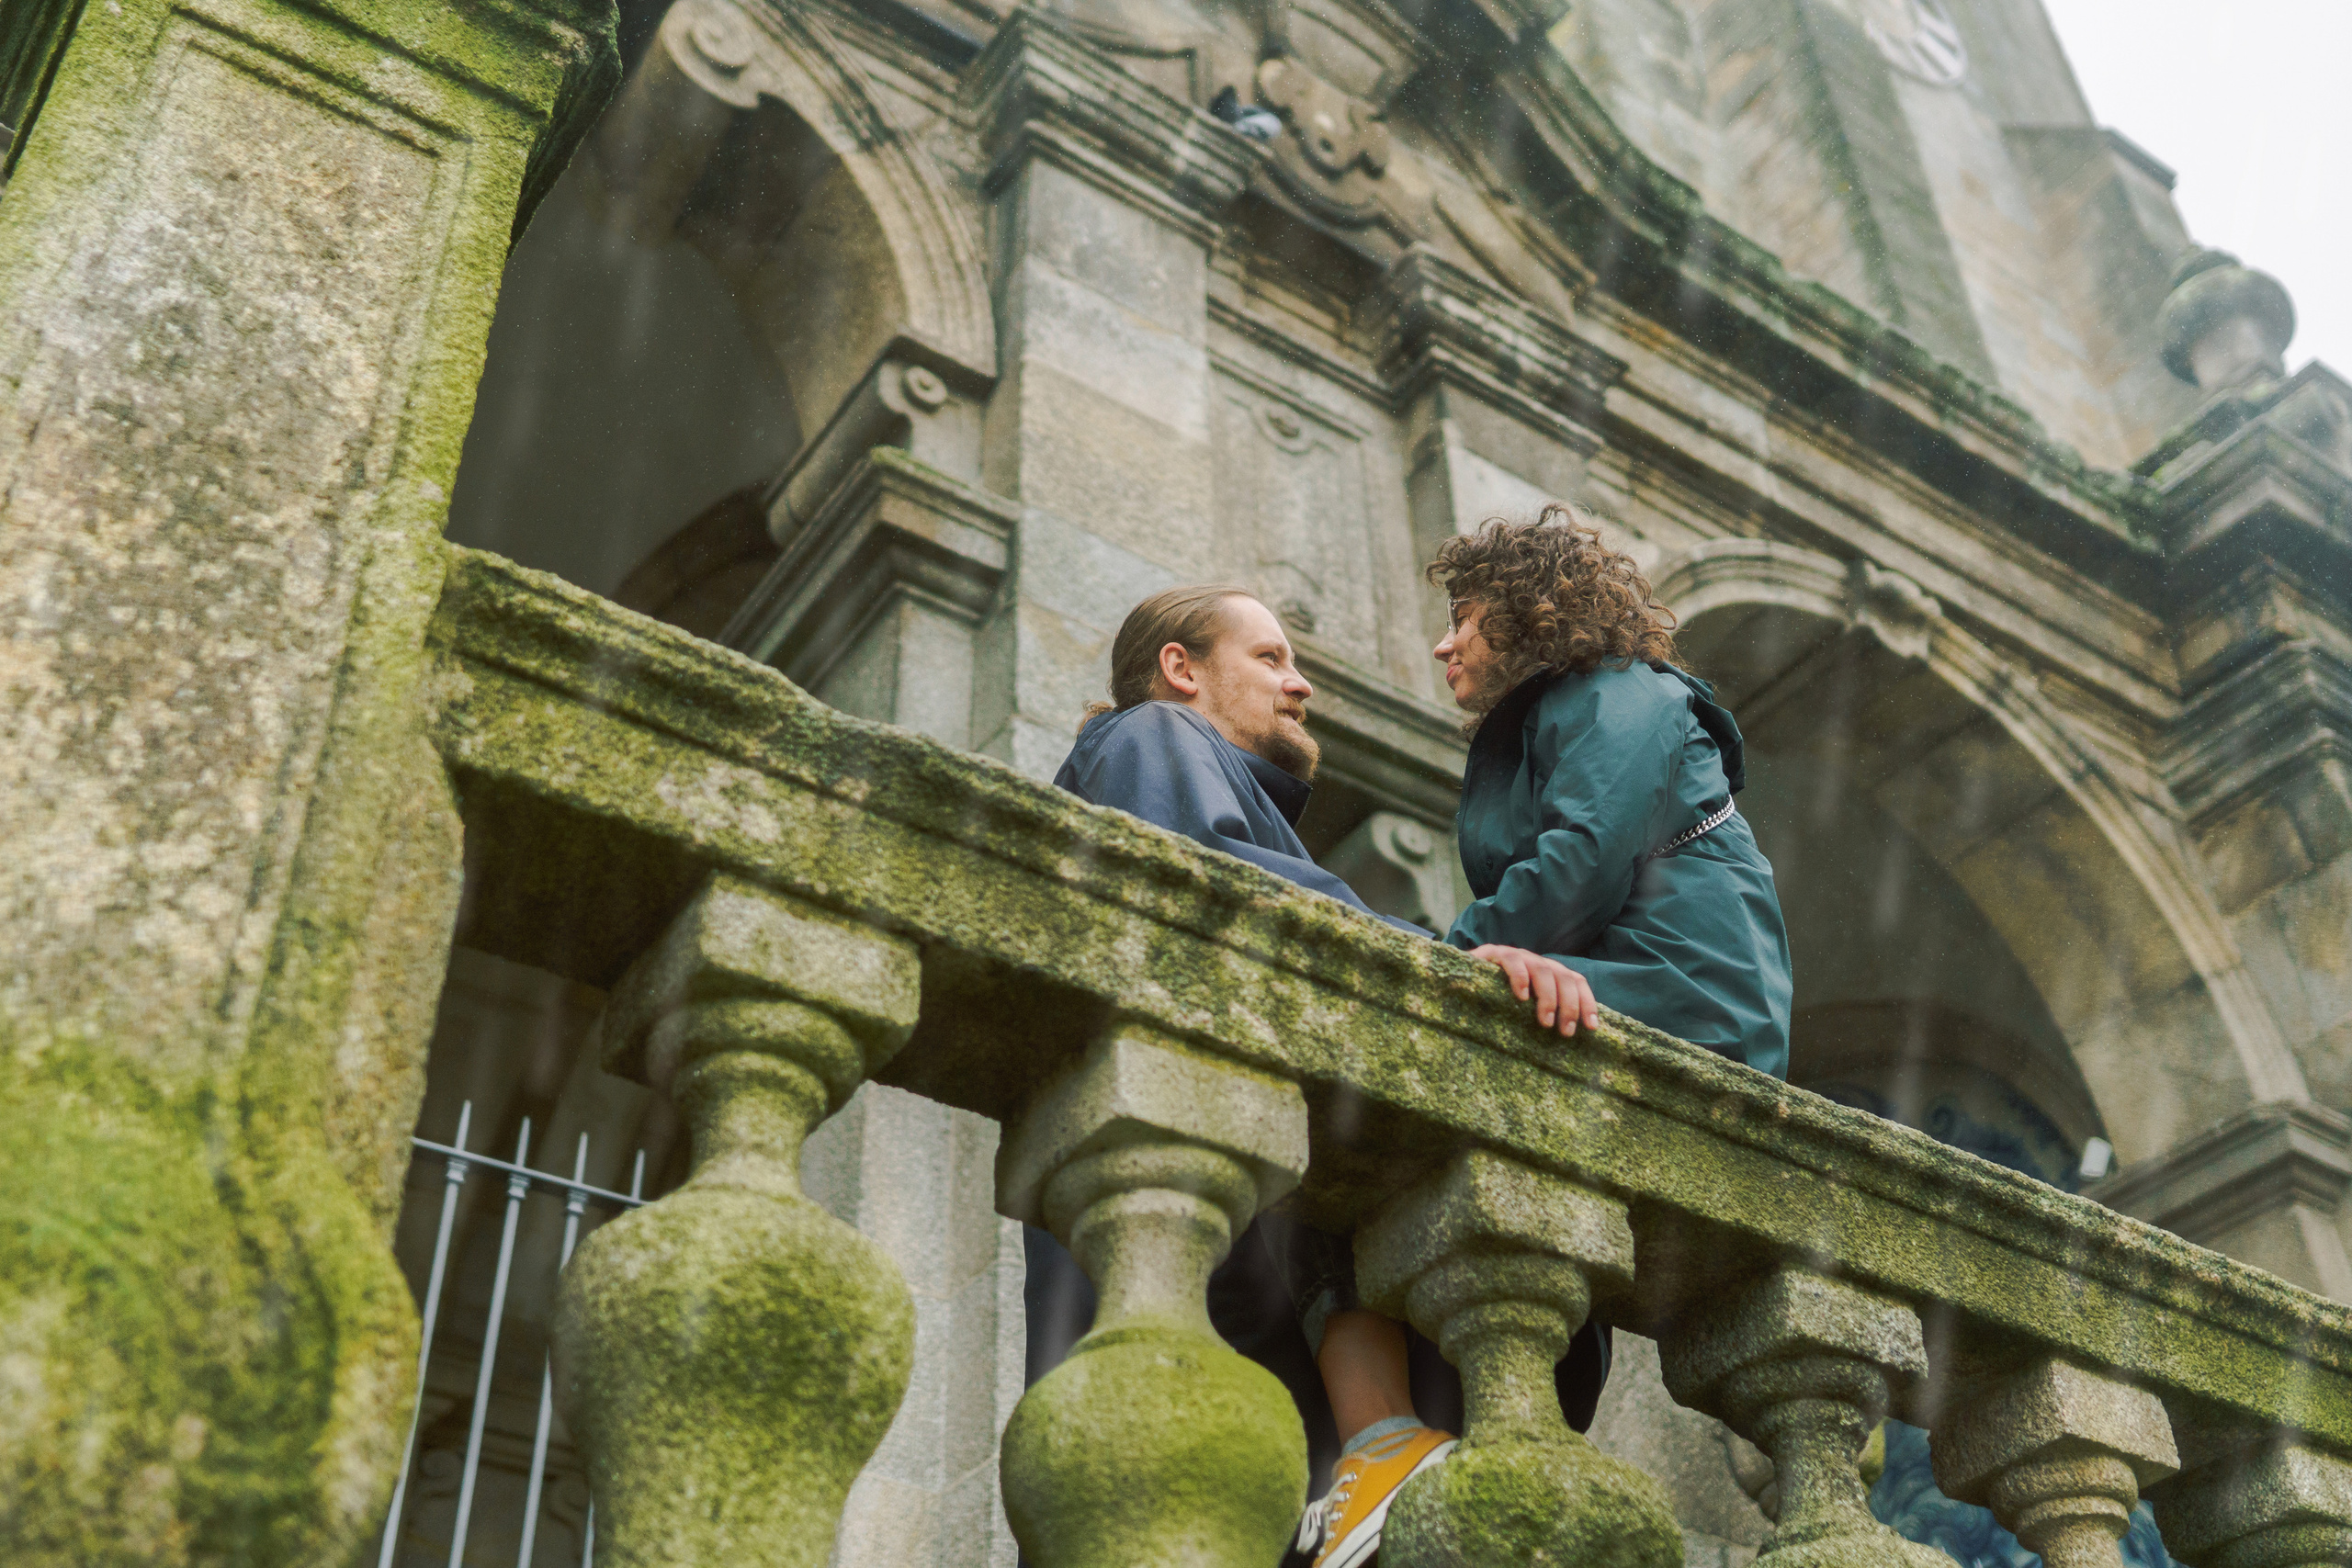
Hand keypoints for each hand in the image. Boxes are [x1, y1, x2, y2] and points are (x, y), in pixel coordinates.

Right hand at [1466, 945, 1599, 1036]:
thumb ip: (1543, 1015)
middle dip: (1569, 1005)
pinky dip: (1520, 977)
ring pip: (1543, 970)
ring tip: (1545, 1022)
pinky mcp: (1493, 953)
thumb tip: (1571, 1036)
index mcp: (1548, 974)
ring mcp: (1516, 956)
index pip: (1576, 981)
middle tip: (1565, 1031)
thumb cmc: (1493, 1004)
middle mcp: (1536, 963)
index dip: (1587, 1002)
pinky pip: (1512, 960)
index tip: (1591, 1027)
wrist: (1457, 983)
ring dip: (1549, 997)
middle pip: (1564, 977)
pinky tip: (1521, 996)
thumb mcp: (1523, 1012)